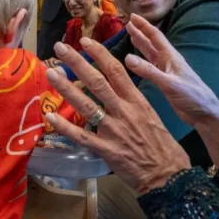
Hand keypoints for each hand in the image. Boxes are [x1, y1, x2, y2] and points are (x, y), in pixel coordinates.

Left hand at [45, 39, 189, 193]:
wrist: (169, 176)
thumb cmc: (162, 146)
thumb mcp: (151, 116)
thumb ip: (132, 102)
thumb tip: (117, 89)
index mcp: (137, 101)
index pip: (116, 71)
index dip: (99, 54)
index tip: (85, 41)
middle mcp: (124, 111)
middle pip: (97, 82)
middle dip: (77, 63)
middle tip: (59, 48)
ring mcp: (114, 131)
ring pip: (86, 104)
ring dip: (66, 88)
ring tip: (51, 74)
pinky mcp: (106, 150)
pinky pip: (81, 136)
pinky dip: (65, 126)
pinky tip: (50, 116)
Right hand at [123, 14, 218, 164]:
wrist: (204, 112)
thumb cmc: (191, 95)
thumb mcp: (168, 83)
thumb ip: (148, 71)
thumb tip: (127, 57)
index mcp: (170, 57)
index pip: (155, 36)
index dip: (143, 26)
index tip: (132, 16)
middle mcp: (168, 61)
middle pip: (152, 43)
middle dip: (140, 32)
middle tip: (128, 23)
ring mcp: (167, 71)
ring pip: (151, 53)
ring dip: (141, 44)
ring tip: (131, 35)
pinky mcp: (165, 81)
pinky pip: (150, 66)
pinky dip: (142, 60)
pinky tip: (137, 60)